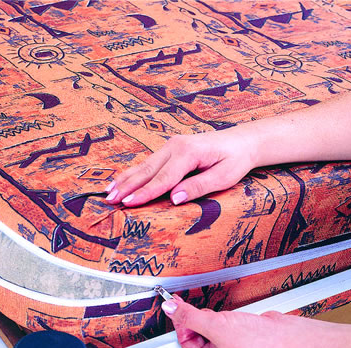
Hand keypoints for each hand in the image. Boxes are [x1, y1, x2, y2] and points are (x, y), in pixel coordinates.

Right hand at [105, 129, 257, 206]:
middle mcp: (175, 146)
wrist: (242, 141)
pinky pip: (148, 163)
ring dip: (125, 179)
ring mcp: (170, 145)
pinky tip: (121, 181)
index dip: (145, 193)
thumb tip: (175, 199)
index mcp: (188, 152)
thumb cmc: (235, 160)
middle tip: (110, 200)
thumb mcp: (224, 177)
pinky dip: (133, 173)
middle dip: (127, 186)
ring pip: (143, 166)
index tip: (129, 203)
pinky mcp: (169, 149)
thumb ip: (198, 187)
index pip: (163, 179)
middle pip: (146, 170)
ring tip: (108, 192)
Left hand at [162, 296, 282, 347]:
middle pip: (194, 333)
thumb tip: (170, 309)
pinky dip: (222, 316)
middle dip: (197, 319)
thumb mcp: (215, 325)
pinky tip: (231, 316)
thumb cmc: (258, 343)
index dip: (180, 321)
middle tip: (201, 309)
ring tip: (224, 317)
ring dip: (210, 317)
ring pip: (207, 326)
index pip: (184, 340)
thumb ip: (189, 316)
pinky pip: (219, 323)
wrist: (285, 336)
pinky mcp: (236, 336)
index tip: (175, 305)